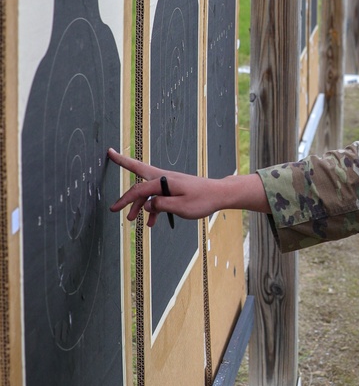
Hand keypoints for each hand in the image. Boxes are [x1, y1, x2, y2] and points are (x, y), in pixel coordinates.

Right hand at [107, 149, 266, 225]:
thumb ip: (161, 206)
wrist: (219, 194)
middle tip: (111, 163)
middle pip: (139, 171)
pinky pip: (158, 196)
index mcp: (164, 181)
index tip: (114, 207)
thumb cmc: (203, 200)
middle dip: (125, 169)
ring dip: (139, 204)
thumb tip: (146, 205)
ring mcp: (169, 182)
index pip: (139, 189)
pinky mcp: (174, 188)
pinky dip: (153, 208)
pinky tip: (151, 222)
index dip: (126, 199)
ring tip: (131, 219)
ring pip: (148, 190)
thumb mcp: (181, 207)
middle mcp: (164, 178)